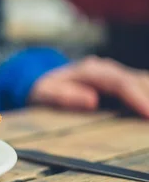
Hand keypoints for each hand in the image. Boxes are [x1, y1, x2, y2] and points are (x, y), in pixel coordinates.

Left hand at [29, 56, 148, 117]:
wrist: (41, 78)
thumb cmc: (44, 89)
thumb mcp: (45, 93)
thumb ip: (65, 96)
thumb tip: (92, 100)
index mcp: (91, 71)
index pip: (121, 83)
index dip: (138, 98)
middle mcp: (108, 69)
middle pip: (139, 81)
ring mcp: (116, 74)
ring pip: (144, 82)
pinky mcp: (121, 82)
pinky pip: (141, 87)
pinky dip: (147, 96)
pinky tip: (148, 111)